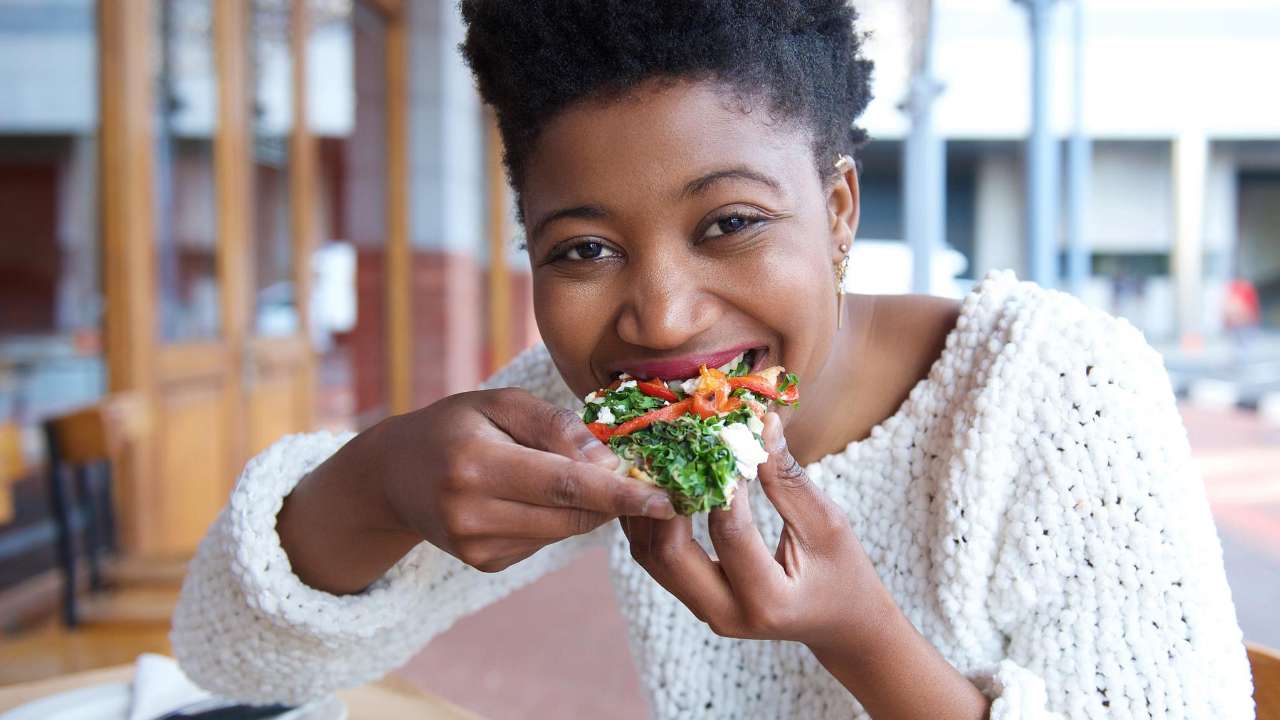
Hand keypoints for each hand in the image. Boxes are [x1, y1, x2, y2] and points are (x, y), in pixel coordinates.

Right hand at [279, 387, 675, 593]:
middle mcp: (471, 513)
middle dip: (615, 498)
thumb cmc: (455, 425)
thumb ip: (554, 425)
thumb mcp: (499, 403)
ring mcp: (476, 546)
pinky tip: (537, 494)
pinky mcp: (485, 563)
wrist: (395, 475)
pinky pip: (545, 541)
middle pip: (571, 515)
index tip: (666, 498)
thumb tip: (605, 459)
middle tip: (645, 475)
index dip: (620, 494)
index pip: (563, 485)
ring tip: (583, 474)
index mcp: (474, 464)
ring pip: (563, 532)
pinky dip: (559, 518)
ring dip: (590, 507)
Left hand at [622, 412, 889, 649]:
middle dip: (664, 496)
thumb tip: (762, 422)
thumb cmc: (844, 573)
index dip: (722, 481)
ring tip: (655, 460)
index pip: (728, 531)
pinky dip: (651, 519)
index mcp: (768, 601)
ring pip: (651, 557)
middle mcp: (727, 615)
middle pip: (669, 553)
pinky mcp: (695, 599)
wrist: (843, 626)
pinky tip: (655, 484)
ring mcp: (706, 611)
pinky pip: (657, 559)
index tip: (721, 437)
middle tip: (671, 448)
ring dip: (647, 507)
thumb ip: (788, 479)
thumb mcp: (827, 524)